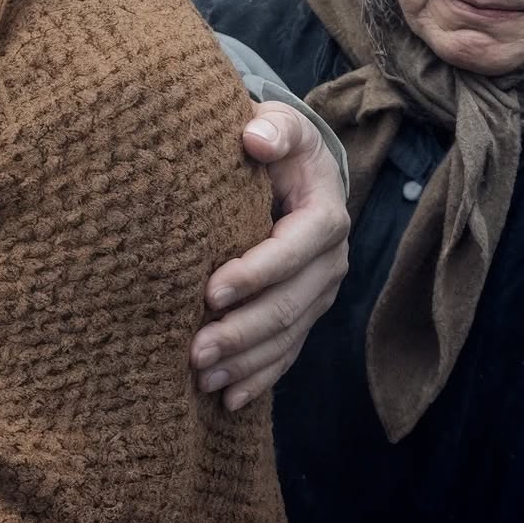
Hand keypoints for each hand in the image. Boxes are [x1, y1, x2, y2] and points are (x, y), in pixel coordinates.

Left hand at [192, 106, 348, 409]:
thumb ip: (271, 127)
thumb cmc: (278, 142)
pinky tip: (229, 398)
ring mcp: (318, 294)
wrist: (299, 169)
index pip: (292, 251)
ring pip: (286, 337)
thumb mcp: (280, 124)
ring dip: (246, 362)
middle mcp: (328, 263)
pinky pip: (286, 352)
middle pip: (288, 306)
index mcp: (324, 217)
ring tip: (202, 378)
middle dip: (242, 332)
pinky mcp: (304, 313)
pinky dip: (259, 377)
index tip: (210, 291)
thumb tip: (254, 138)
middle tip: (195, 350)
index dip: (255, 273)